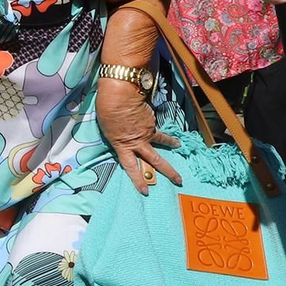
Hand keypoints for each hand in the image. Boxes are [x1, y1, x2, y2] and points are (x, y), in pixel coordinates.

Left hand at [96, 76, 180, 194]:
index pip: (130, 167)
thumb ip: (116, 137)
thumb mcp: (106, 129)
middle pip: (155, 161)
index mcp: (121, 145)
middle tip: (179, 181)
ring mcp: (147, 133)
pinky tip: (164, 129)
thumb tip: (124, 138)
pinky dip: (162, 130)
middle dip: (168, 172)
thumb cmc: (107, 110)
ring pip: (162, 144)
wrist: (120, 95)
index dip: (138, 180)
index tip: (145, 191)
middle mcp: (137, 142)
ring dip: (171, 145)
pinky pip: (158, 130)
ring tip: (178, 147)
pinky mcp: (152, 123)